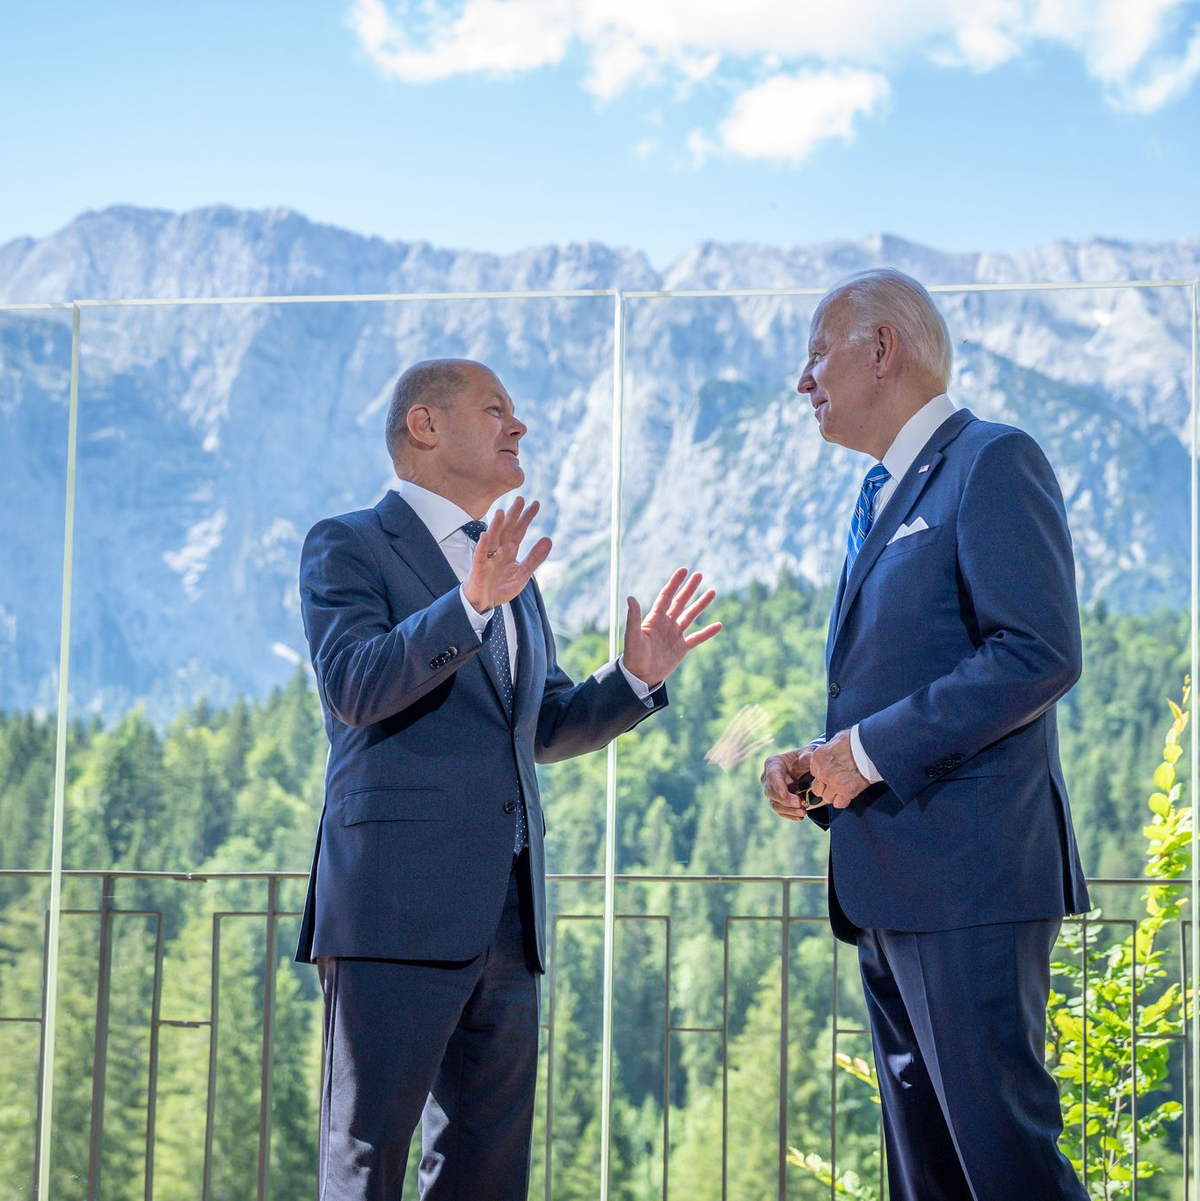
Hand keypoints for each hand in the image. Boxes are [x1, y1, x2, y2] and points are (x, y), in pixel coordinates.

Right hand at [462, 497, 551, 612]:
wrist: (483, 603)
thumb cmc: (500, 587)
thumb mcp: (523, 573)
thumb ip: (535, 557)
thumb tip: (549, 539)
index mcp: (510, 551)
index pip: (519, 530)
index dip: (527, 517)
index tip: (536, 503)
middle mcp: (499, 550)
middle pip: (507, 530)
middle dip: (513, 515)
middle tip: (520, 499)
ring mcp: (488, 557)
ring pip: (493, 538)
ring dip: (496, 526)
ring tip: (501, 512)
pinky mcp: (479, 567)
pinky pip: (480, 555)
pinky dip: (482, 545)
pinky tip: (486, 535)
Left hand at [622, 567, 721, 687]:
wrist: (639, 676)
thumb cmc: (633, 656)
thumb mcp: (632, 636)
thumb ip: (634, 617)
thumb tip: (631, 598)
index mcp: (654, 618)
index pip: (666, 596)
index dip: (675, 583)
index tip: (683, 570)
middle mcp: (666, 623)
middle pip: (680, 602)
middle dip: (690, 588)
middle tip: (699, 575)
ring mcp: (675, 635)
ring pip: (691, 616)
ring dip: (701, 604)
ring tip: (712, 591)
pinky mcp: (681, 648)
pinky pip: (697, 638)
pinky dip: (708, 632)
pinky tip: (719, 625)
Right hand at [761, 745, 816, 821]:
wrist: (803, 769)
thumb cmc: (802, 758)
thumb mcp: (805, 752)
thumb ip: (806, 754)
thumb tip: (809, 756)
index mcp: (772, 764)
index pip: (772, 775)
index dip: (778, 785)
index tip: (785, 793)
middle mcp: (767, 778)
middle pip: (772, 792)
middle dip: (785, 800)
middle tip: (800, 803)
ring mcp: (771, 791)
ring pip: (775, 804)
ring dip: (788, 810)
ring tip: (803, 812)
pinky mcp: (776, 801)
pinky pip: (780, 811)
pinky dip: (790, 815)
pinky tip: (800, 817)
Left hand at [809, 730, 868, 808]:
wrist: (871, 747)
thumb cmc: (856, 740)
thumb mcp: (837, 739)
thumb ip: (829, 748)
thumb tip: (830, 752)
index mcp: (817, 758)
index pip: (814, 773)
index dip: (822, 775)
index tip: (830, 774)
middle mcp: (823, 772)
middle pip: (817, 789)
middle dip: (825, 788)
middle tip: (835, 784)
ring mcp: (834, 783)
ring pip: (827, 798)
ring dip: (834, 795)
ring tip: (842, 790)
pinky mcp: (847, 791)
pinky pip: (839, 804)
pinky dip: (843, 801)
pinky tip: (848, 795)